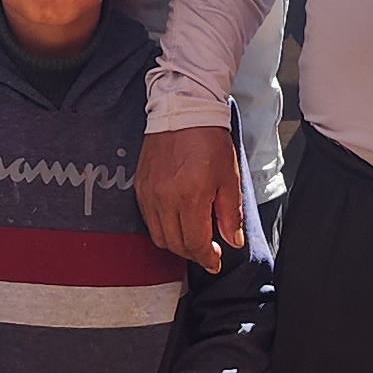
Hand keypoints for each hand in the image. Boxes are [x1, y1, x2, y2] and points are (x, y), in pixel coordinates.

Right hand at [137, 125, 244, 272]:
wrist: (183, 111)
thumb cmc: (209, 140)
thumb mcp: (230, 178)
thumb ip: (230, 214)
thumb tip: (232, 240)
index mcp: (190, 197)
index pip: (195, 243)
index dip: (207, 258)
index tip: (215, 262)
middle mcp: (165, 199)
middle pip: (175, 245)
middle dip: (193, 254)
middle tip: (207, 251)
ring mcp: (149, 194)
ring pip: (159, 236)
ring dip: (176, 244)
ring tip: (192, 238)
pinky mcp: (139, 187)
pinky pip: (148, 220)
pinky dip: (162, 228)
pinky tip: (176, 221)